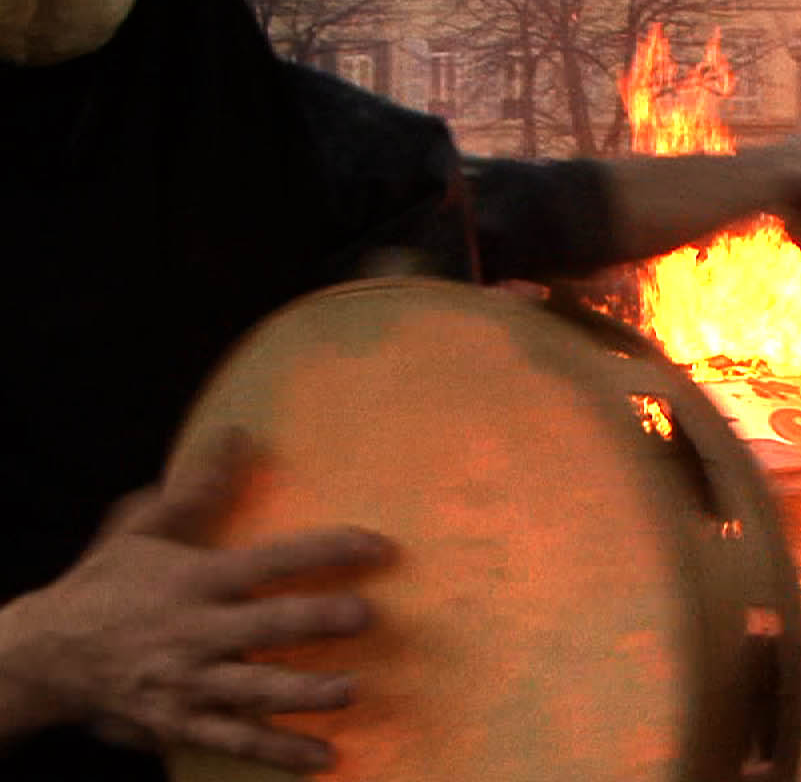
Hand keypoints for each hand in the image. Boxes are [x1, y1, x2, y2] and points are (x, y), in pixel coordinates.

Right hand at [0, 428, 393, 772]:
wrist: (40, 658)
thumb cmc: (104, 586)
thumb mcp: (144, 529)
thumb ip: (197, 486)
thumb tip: (237, 432)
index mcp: (196, 579)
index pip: (273, 559)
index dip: (328, 550)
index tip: (379, 546)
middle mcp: (195, 631)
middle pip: (268, 625)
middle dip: (318, 621)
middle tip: (366, 616)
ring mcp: (188, 683)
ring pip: (256, 690)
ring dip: (306, 693)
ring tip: (350, 690)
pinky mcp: (180, 724)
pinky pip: (236, 740)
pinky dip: (280, 753)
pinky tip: (324, 757)